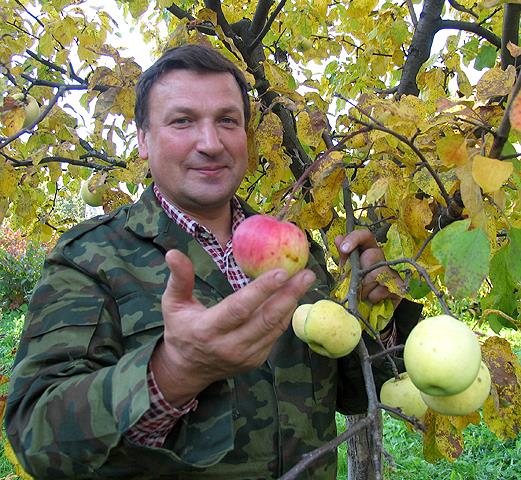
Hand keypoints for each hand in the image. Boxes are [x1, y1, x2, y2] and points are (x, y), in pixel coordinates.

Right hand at [151, 249, 315, 405]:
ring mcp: (246, 356)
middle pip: (266, 319)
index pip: (240, 308)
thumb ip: (179, 279)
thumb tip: (173, 252)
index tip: (282, 271)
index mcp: (208, 330)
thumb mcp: (173, 304)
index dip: (262, 291)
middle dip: (289, 295)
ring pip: (275, 328)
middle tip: (307, 274)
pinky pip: (275, 335)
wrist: (188, 370)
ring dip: (292, 303)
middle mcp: (230, 346)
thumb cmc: (180, 330)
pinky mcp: (256, 360)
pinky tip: (292, 297)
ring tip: (305, 281)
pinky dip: (285, 315)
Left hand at [334, 230, 402, 306]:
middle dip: (360, 272)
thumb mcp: (347, 271)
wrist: (369, 309)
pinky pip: (383, 289)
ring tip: (361, 294)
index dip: (354, 239)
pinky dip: (373, 296)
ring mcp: (393, 271)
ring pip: (377, 273)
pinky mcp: (399, 286)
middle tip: (354, 284)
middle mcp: (382, 256)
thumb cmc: (357, 286)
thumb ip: (344, 256)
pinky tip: (372, 298)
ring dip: (364, 287)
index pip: (365, 235)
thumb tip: (338, 238)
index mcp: (368, 249)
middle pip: (372, 255)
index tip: (344, 249)